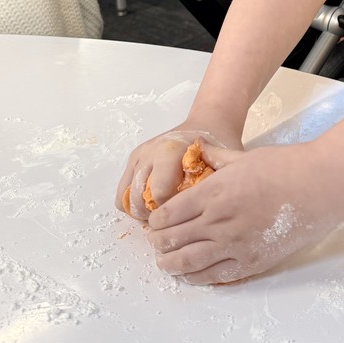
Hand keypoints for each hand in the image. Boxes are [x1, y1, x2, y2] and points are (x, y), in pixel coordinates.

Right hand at [115, 125, 241, 221]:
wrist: (207, 123)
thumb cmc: (217, 145)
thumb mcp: (222, 163)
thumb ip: (213, 186)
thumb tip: (204, 216)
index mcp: (171, 151)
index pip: (160, 194)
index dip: (172, 212)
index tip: (186, 214)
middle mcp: (150, 151)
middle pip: (139, 201)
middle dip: (155, 217)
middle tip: (174, 219)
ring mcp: (140, 156)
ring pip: (127, 200)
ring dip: (142, 213)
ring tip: (163, 212)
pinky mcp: (133, 160)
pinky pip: (122, 194)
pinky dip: (133, 205)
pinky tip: (153, 205)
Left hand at [147, 141, 337, 283]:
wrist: (318, 188)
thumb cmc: (284, 167)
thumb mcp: (244, 156)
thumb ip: (217, 157)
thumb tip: (199, 150)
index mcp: (215, 191)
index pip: (171, 213)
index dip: (157, 221)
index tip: (154, 223)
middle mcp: (219, 220)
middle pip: (175, 238)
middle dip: (159, 243)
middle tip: (154, 244)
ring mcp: (235, 244)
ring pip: (190, 261)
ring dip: (171, 264)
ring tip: (164, 263)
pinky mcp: (252, 261)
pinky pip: (216, 275)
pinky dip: (198, 277)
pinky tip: (190, 275)